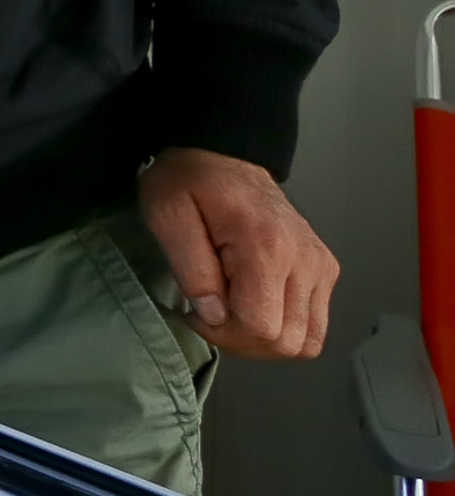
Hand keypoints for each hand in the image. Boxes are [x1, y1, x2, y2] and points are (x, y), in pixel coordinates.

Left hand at [138, 146, 335, 359]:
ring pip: (308, 340)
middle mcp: (306, 262)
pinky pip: (313, 322)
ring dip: (266, 339)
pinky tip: (252, 303)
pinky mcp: (325, 269)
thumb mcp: (168, 215)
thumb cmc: (189, 181)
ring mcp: (321, 267)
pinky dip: (284, 325)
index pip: (261, 327)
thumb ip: (191, 268)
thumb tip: (214, 316)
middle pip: (289, 342)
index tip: (194, 310)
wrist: (225, 153)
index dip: (224, 333)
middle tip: (210, 312)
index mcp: (267, 248)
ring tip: (231, 311)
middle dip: (243, 340)